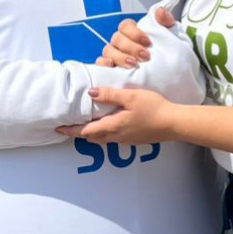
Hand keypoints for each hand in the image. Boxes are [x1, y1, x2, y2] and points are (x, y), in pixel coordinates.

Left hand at [58, 86, 177, 143]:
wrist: (174, 123)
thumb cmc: (153, 108)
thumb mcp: (131, 96)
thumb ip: (110, 95)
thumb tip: (90, 93)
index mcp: (113, 126)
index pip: (86, 132)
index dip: (71, 130)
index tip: (59, 128)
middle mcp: (117, 136)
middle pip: (92, 138)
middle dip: (79, 134)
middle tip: (68, 127)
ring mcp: (126, 140)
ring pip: (103, 139)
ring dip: (91, 134)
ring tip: (84, 126)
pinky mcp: (134, 139)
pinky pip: (112, 138)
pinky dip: (103, 133)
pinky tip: (107, 125)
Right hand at [97, 2, 177, 67]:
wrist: (172, 74)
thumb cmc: (168, 53)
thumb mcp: (172, 36)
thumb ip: (166, 21)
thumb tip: (159, 11)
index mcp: (132, 32)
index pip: (125, 25)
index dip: (134, 33)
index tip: (148, 42)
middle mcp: (120, 42)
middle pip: (117, 38)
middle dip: (131, 47)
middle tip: (145, 56)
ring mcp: (114, 54)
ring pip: (108, 50)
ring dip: (120, 57)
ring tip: (134, 65)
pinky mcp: (110, 68)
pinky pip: (100, 63)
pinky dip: (104, 64)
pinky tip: (113, 67)